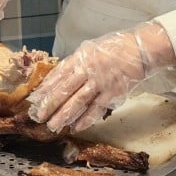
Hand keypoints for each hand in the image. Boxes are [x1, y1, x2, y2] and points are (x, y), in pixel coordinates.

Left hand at [26, 21, 175, 132]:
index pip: (58, 74)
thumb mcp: (91, 49)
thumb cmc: (115, 48)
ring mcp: (101, 81)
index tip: (35, 99)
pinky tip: (77, 126)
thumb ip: (76, 63)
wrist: (140, 48)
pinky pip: (97, 108)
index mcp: (81, 57)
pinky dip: (86, 119)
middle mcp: (89, 69)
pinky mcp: (113, 92)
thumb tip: (59, 78)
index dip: (45, 88)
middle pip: (65, 90)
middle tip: (38, 117)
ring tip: (54, 126)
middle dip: (50, 105)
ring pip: (78, 101)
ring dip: (65, 115)